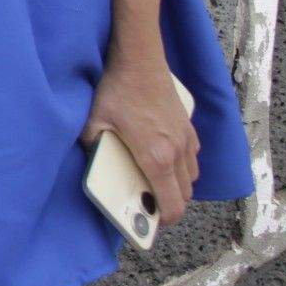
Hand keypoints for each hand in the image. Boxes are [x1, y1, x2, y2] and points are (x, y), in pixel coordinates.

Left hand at [83, 49, 198, 226]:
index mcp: (156, 157)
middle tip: (149, 205)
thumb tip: (96, 165)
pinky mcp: (189, 128)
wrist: (140, 61)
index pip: (171, 203)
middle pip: (185, 195)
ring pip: (192, 178)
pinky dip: (183, 168)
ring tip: (156, 185)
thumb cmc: (116, 91)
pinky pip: (192, 159)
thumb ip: (94, 149)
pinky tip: (163, 161)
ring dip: (177, 187)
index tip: (152, 224)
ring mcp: (187, 139)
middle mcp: (178, 152)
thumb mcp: (93, 123)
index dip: (163, 220)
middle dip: (170, 205)